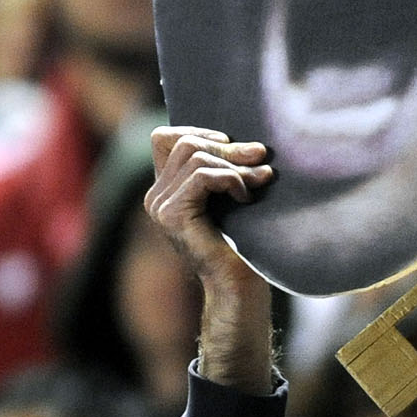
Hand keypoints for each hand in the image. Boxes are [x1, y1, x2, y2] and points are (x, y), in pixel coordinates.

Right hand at [145, 127, 275, 392]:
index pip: (164, 138)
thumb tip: (244, 140)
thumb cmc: (242, 242)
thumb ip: (221, 168)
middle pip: (184, 142)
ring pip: (195, 156)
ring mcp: (159, 207)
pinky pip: (202, 176)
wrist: (239, 285)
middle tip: (261, 158)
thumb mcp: (228, 195)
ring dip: (235, 165)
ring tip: (260, 181)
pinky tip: (247, 196)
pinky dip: (231, 179)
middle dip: (228, 146)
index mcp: (163, 190)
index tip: (234, 145)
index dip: (200, 132)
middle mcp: (154, 197)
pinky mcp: (172, 215)